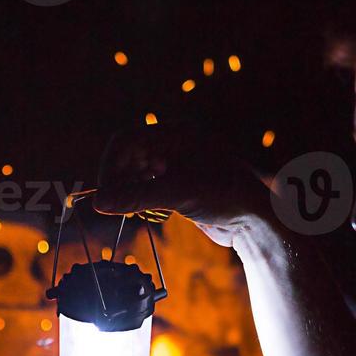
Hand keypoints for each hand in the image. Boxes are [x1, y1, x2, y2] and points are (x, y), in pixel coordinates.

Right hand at [93, 123, 271, 246]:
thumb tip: (99, 203)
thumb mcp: (179, 194)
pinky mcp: (179, 185)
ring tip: (128, 210)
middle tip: (113, 205)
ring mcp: (176, 165)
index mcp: (177, 134)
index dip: (110, 165)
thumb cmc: (227, 197)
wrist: (256, 220)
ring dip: (127, 192)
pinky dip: (139, 199)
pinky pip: (148, 187)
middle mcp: (175, 145)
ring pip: (136, 173)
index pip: (127, 140)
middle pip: (128, 157)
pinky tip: (142, 212)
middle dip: (118, 180)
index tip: (103, 193)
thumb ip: (136, 197)